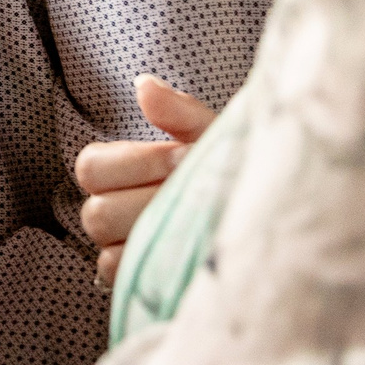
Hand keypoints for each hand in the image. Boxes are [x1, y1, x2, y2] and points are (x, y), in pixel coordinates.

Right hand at [76, 75, 216, 287]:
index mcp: (121, 170)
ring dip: (152, 230)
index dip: (136, 163)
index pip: (90, 167)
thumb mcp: (212, 136)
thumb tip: (143, 85)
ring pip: (106, 246)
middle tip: (194, 192)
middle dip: (149, 199)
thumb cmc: (235, 169)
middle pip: (96, 212)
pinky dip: (151, 261)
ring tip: (194, 220)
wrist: (274, 209)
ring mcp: (124, 248)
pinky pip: (122, 276)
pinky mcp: (140, 279)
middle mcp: (114, 210)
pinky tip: (185, 247)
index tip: (183, 157)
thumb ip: (179, 112)